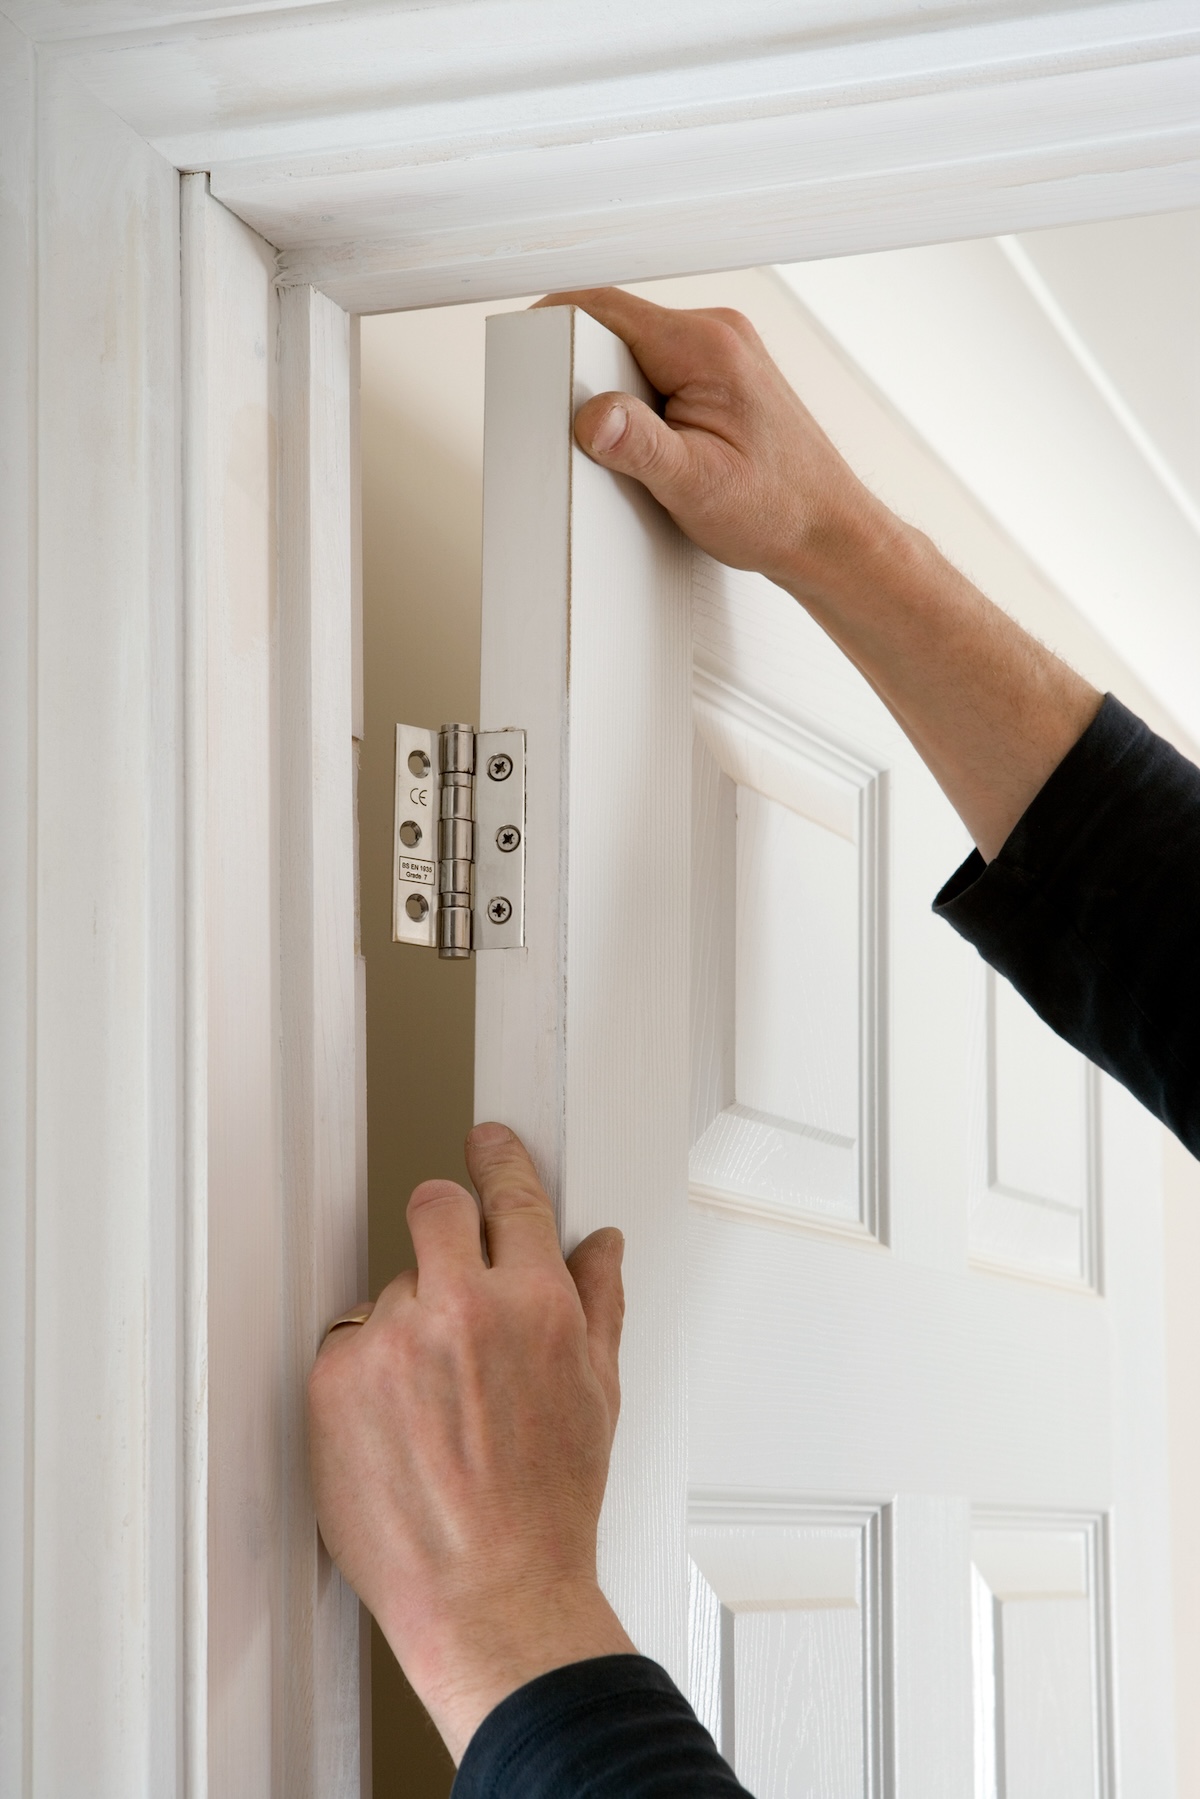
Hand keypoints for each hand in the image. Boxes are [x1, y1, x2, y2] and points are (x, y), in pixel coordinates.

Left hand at [307, 1122, 633, 1762]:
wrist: (492, 1596)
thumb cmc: (550, 1509)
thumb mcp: (599, 1395)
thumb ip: (598, 1303)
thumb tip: (600, 1247)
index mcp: (535, 1304)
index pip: (512, 1194)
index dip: (498, 1159)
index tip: (487, 1141)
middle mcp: (461, 1310)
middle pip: (434, 1206)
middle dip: (444, 1220)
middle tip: (450, 1261)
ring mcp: (391, 1342)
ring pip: (390, 1286)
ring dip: (408, 1320)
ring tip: (434, 1402)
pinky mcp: (335, 1381)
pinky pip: (347, 1341)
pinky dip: (367, 1370)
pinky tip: (397, 1425)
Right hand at [533, 285, 898, 598]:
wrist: (829, 534)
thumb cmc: (780, 512)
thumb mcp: (696, 486)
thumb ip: (639, 446)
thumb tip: (591, 414)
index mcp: (708, 347)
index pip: (608, 308)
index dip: (555, 325)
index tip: (524, 348)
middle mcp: (719, 337)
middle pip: (617, 328)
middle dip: (585, 371)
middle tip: (575, 425)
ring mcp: (723, 355)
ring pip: (636, 353)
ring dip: (613, 393)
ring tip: (618, 446)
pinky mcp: (722, 379)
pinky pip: (658, 373)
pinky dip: (638, 406)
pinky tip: (646, 447)